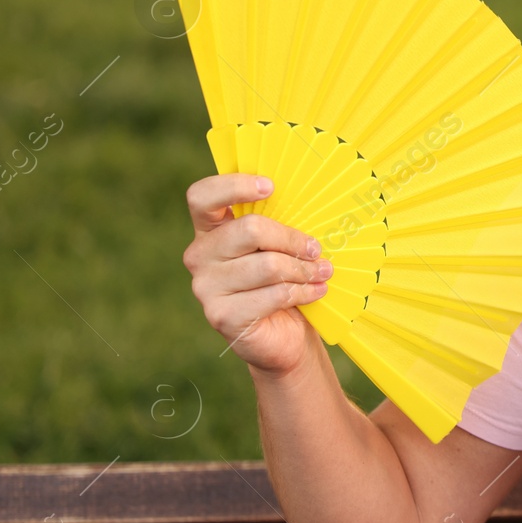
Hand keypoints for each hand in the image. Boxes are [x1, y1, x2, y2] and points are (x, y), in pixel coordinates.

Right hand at [182, 173, 330, 377]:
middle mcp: (200, 256)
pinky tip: (316, 292)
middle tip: (316, 250)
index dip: (234, 186)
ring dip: (303, 269)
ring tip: (322, 273)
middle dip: (293, 239)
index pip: (201, 197)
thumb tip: (310, 199)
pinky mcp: (222, 315)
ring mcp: (206, 287)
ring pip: (267, 265)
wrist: (284, 336)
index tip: (271, 187)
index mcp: (210, 230)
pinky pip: (273, 294)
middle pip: (249, 229)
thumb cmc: (283, 282)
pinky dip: (302, 292)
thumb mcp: (280, 248)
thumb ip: (280, 224)